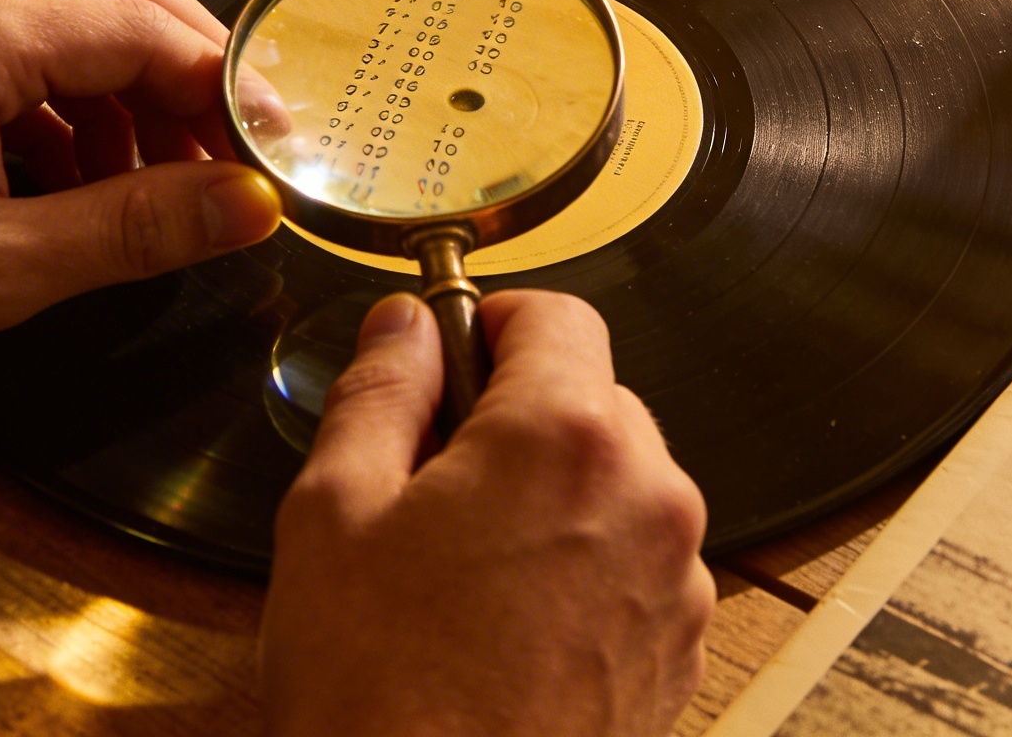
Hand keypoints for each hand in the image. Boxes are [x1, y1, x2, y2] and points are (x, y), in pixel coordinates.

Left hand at [0, 0, 285, 421]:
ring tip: (145, 185)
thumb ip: (140, 225)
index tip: (274, 147)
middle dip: (179, 65)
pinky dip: (46, 96)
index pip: (140, 27)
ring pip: (46, 12)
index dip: (224, 86)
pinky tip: (63, 177)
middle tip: (231, 147)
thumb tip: (249, 202)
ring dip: (113, 84)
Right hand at [260, 290, 713, 736]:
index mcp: (567, 439)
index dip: (489, 324)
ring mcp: (675, 580)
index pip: (556, 314)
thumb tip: (402, 329)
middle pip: (595, 398)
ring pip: (619, 485)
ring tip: (463, 573)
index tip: (447, 357)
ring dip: (554, 499)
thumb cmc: (383, 697)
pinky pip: (637, 565)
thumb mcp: (333, 513)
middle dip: (517, 419)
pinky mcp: (678, 651)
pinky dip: (584, 570)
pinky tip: (506, 624)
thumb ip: (379, 393)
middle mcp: (648, 496)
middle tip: (430, 480)